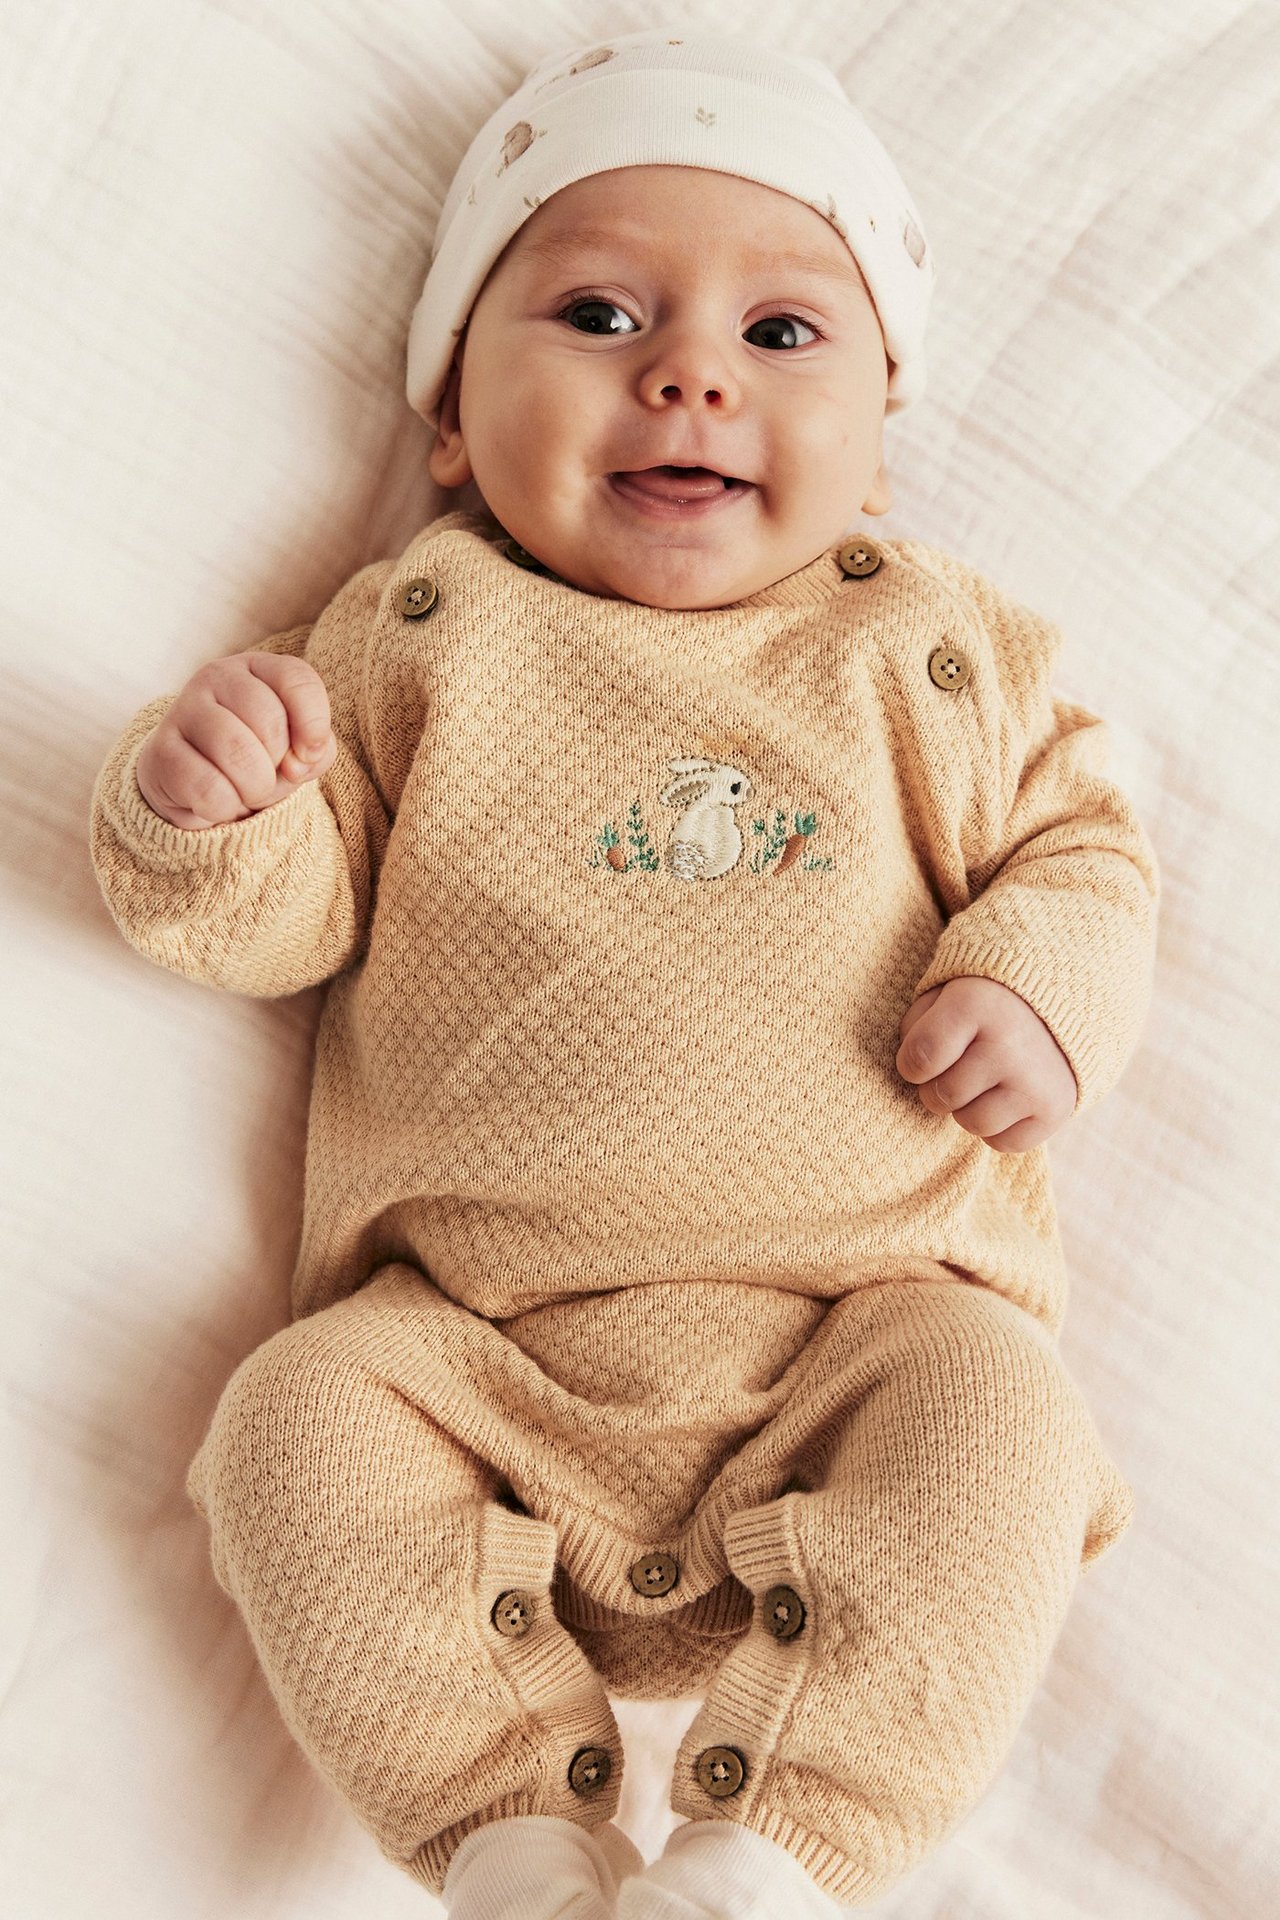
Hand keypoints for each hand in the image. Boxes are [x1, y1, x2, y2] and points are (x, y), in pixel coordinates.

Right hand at [135, 652, 336, 829]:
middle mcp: (216, 677)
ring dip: (253, 788)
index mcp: (256, 668)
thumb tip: (298, 761)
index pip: (297, 679)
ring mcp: (183, 709)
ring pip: (237, 752)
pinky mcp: (160, 750)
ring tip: (244, 791)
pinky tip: (215, 801)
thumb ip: (317, 750)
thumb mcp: (296, 752)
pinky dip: (224, 807)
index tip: (306, 756)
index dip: (313, 725)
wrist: (196, 790)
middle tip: (263, 775)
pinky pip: (208, 788)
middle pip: (269, 722)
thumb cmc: (256, 761)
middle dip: (277, 765)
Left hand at [896, 976, 1077, 1151]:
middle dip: (937, 1088)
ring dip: (967, 1109)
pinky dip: (998, 1127)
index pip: (919, 1059)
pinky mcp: (1054, 1111)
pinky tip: (1005, 1097)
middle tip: (956, 1069)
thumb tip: (911, 1071)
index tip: (923, 1058)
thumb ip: (916, 1026)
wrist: (1059, 1006)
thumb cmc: (984, 1004)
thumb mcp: (943, 993)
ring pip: (971, 1123)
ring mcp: (1034, 1082)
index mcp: (975, 1005)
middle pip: (942, 1096)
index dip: (911, 1064)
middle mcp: (1008, 1045)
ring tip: (981, 1083)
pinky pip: (1002, 1143)